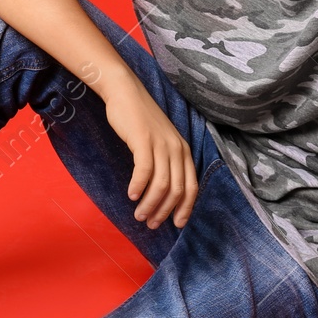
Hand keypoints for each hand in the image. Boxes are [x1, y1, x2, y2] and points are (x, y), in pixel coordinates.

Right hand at [102, 81, 198, 229]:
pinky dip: (139, 187)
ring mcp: (161, 144)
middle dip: (165, 211)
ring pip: (162, 184)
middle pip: (177, 190)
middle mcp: (177, 149)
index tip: (176, 225)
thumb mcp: (160, 141)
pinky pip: (144, 170)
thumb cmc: (139, 120)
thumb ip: (164, 162)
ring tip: (139, 215)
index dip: (185, 209)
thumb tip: (160, 192)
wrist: (125, 93)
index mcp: (183, 151)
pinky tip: (131, 196)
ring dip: (151, 204)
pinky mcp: (144, 140)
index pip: (192, 187)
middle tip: (150, 223)